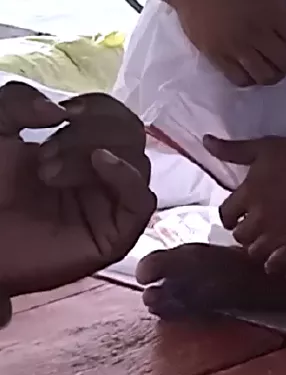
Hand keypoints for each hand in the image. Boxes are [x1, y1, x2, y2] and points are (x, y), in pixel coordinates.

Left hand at [0, 83, 155, 296]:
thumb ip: (17, 102)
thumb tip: (60, 110)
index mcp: (79, 149)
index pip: (114, 117)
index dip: (96, 108)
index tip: (61, 114)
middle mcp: (101, 175)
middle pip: (132, 135)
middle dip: (90, 132)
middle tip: (44, 155)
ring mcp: (110, 205)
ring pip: (138, 163)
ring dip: (93, 153)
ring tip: (47, 173)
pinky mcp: (115, 236)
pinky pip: (143, 201)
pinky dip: (127, 176)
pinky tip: (100, 164)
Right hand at [168, 0, 285, 86]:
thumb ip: (284, 8)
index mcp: (273, 13)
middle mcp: (257, 35)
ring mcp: (235, 48)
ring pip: (267, 76)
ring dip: (277, 73)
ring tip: (275, 65)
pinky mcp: (216, 56)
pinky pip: (240, 79)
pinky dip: (251, 78)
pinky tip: (253, 69)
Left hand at [205, 135, 285, 271]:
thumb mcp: (264, 148)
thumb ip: (233, 150)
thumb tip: (205, 142)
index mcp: (248, 194)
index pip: (226, 214)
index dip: (229, 215)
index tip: (235, 215)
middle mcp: (259, 219)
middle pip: (240, 236)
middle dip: (243, 232)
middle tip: (251, 229)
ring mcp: (278, 235)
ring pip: (255, 252)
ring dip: (256, 248)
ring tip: (263, 244)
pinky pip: (278, 263)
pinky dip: (273, 264)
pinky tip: (274, 262)